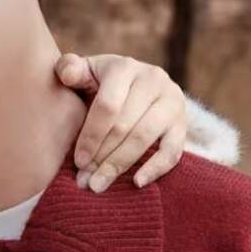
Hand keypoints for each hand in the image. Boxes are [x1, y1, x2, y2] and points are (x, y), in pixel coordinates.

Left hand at [54, 51, 185, 190]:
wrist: (137, 86)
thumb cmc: (100, 83)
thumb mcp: (85, 71)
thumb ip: (70, 69)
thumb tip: (68, 74)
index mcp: (125, 67)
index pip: (108, 106)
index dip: (92, 136)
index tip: (78, 161)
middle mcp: (153, 80)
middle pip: (125, 125)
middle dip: (102, 156)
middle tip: (84, 180)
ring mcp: (172, 101)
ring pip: (145, 138)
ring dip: (120, 164)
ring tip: (99, 184)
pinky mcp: (182, 123)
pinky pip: (173, 151)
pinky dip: (156, 168)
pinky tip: (136, 182)